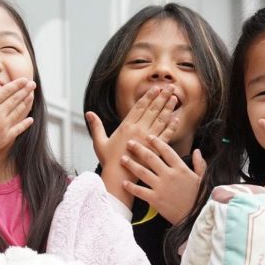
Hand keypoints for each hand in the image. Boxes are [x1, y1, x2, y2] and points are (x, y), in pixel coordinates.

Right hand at [0, 78, 36, 177]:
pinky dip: (25, 124)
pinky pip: (18, 129)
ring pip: (18, 112)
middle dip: (25, 91)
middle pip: (15, 100)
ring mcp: (3, 127)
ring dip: (26, 103)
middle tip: (32, 84)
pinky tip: (31, 120)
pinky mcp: (5, 138)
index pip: (6, 91)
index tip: (24, 79)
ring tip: (32, 96)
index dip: (16, 84)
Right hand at [87, 87, 179, 206]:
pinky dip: (171, 127)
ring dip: (168, 108)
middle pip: (152, 110)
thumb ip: (96, 126)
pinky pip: (165, 135)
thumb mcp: (99, 142)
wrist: (118, 177)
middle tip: (170, 87)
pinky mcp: (154, 149)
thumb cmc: (109, 161)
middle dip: (161, 97)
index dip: (148, 96)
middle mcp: (138, 130)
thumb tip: (88, 113)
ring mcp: (147, 139)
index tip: (155, 88)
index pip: (139, 107)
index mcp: (126, 126)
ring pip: (160, 120)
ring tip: (174, 98)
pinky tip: (177, 119)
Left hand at [119, 134, 206, 224]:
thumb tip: (197, 151)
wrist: (197, 217)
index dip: (157, 142)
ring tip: (122, 159)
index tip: (149, 137)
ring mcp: (161, 187)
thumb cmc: (200, 198)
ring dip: (131, 164)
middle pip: (151, 158)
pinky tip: (124, 182)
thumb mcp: (202, 179)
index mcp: (181, 169)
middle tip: (130, 143)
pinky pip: (140, 191)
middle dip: (139, 149)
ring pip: (142, 172)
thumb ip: (199, 164)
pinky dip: (131, 187)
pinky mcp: (155, 200)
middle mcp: (169, 175)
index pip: (167, 151)